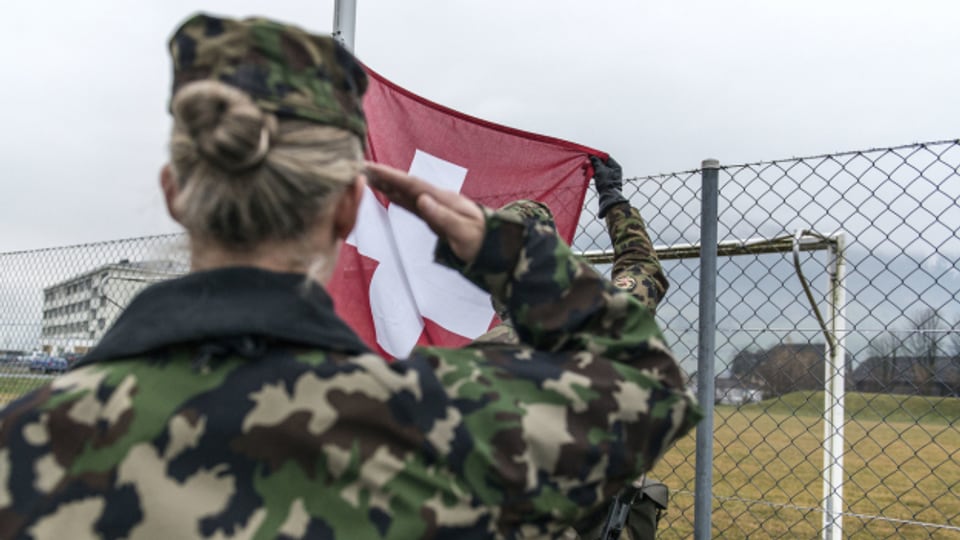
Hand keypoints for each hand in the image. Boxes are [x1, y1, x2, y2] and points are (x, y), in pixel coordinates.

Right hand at [365, 162, 485, 262]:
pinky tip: (388, 194)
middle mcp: (438, 199)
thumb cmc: (482, 242)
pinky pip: (412, 203)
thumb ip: (441, 217)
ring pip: (407, 192)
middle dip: (384, 175)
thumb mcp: (463, 232)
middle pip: (406, 184)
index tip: (371, 168)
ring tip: (368, 177)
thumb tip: (420, 200)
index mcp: (443, 199)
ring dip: (388, 184)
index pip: (412, 184)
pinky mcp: (436, 216)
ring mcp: (437, 206)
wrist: (498, 247)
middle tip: (360, 168)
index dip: (390, 176)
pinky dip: (398, 196)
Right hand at [590, 155, 627, 218]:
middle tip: (585, 163)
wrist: (608, 197)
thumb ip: (596, 162)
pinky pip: (599, 175)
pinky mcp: (606, 182)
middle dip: (593, 163)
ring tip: (585, 169)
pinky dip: (593, 174)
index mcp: (615, 166)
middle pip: (602, 163)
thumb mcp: (600, 170)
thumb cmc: (606, 183)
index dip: (597, 155)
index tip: (590, 155)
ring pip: (600, 170)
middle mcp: (614, 171)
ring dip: (592, 169)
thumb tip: (592, 157)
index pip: (606, 157)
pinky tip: (587, 174)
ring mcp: (610, 177)